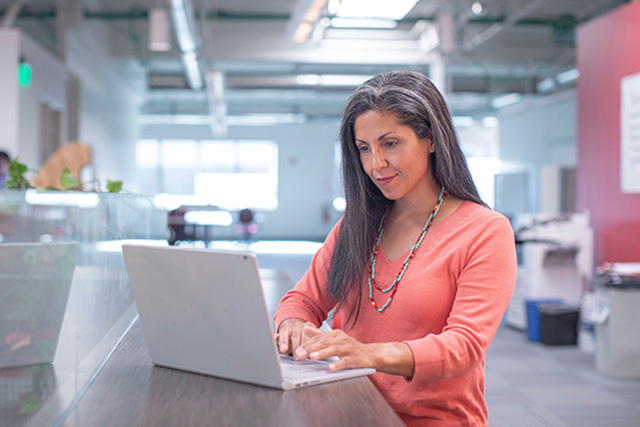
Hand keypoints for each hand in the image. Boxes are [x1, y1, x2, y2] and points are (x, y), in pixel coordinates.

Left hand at [276, 318, 316, 354]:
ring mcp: (304, 326)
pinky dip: (313, 343)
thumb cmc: (288, 338)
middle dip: (295, 347)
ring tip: (304, 356)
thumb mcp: (281, 340)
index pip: (284, 333)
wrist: (297, 327)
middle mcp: (295, 326)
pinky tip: (313, 351)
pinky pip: (313, 335)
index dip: (284, 341)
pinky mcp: (312, 327)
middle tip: (295, 357)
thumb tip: (275, 337)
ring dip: (305, 346)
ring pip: (305, 336)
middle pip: (295, 336)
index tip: (283, 350)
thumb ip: (277, 341)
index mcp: (286, 329)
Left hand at [295, 326, 414, 376]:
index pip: (318, 338)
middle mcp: (341, 339)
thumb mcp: (334, 339)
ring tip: (312, 357)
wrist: (372, 354)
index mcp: (335, 334)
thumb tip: (305, 329)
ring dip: (322, 353)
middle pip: (324, 343)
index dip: (306, 344)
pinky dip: (338, 364)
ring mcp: (349, 348)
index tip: (295, 351)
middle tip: (299, 355)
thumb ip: (319, 334)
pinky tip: (330, 368)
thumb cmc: (350, 348)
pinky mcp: (355, 359)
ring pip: (334, 350)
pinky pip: (346, 361)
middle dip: (310, 349)